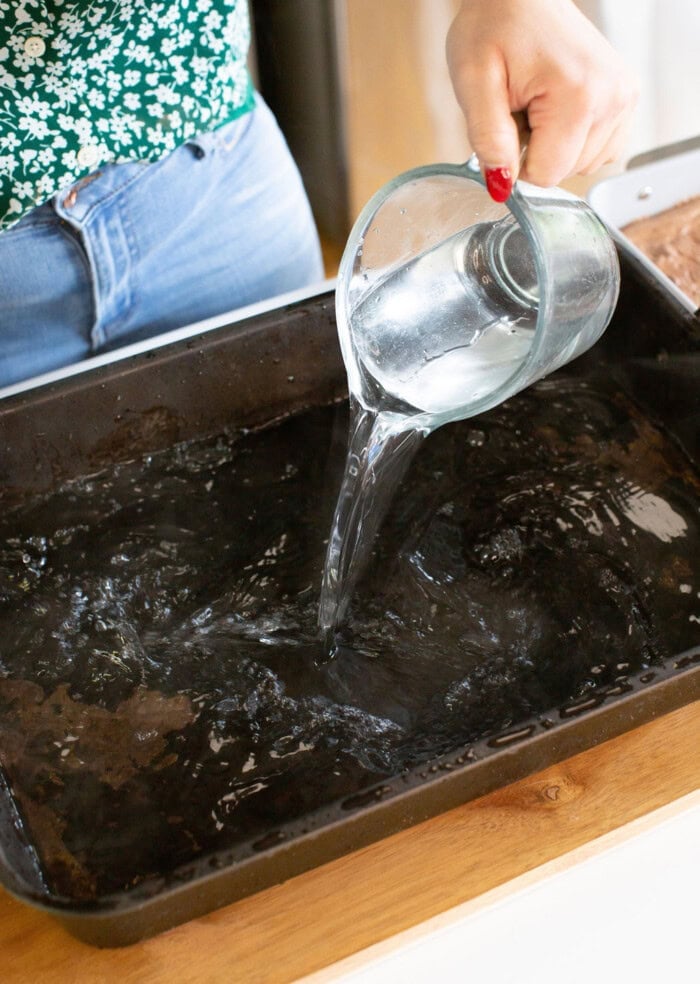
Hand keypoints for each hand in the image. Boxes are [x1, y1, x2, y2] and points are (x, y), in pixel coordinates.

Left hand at [446, 0, 638, 198]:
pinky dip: (574, 139)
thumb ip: (487, 139)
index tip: (508, 122)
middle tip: (522, 106)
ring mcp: (625, 97)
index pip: (546, 175)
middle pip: (566, 172)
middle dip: (535, 149)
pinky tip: (558, 108)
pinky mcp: (626, 98)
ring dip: (554, 145)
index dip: (515, 160)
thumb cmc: (494, 26)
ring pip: (583, 165)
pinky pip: (599, 150)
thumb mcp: (473, 81)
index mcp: (579, 95)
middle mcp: (612, 97)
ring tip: (538, 103)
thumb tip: (502, 184)